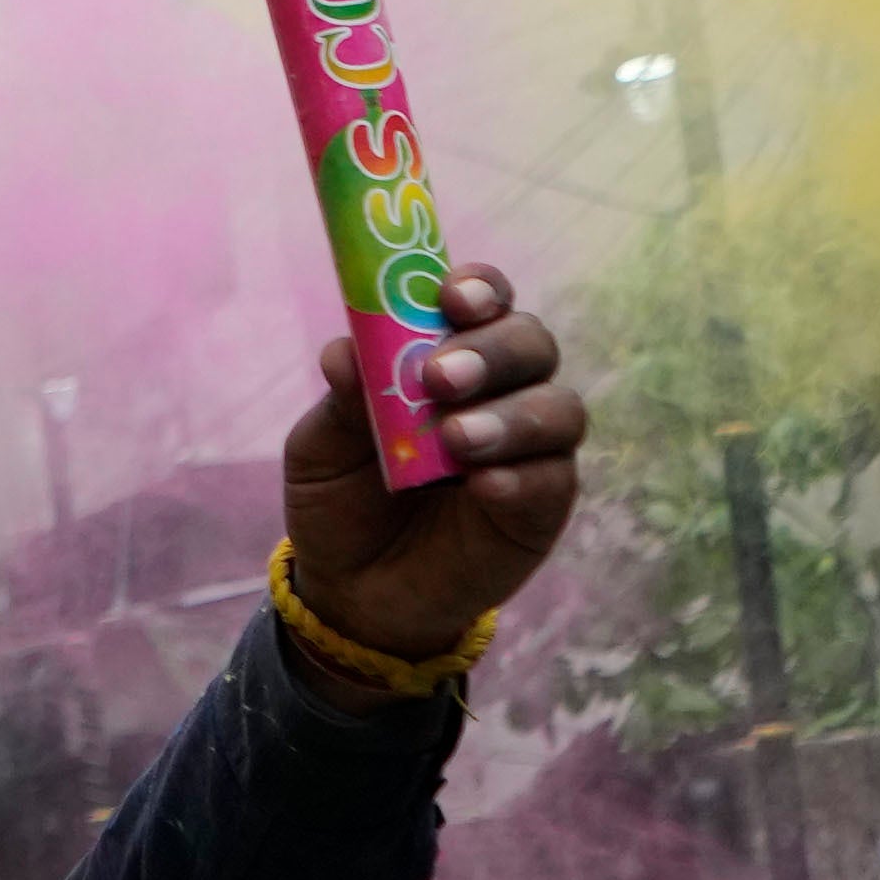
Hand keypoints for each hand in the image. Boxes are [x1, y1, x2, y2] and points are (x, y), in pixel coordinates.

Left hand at [273, 261, 582, 686]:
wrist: (351, 591)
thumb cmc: (341, 500)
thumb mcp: (322, 450)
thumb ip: (343, 401)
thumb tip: (346, 352)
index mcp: (446, 357)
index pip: (482, 303)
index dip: (478, 289)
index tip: (451, 296)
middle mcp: (500, 392)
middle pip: (530, 344)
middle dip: (491, 351)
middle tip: (438, 377)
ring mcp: (528, 449)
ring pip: (557, 408)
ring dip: (509, 416)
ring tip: (454, 439)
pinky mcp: (541, 508)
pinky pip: (553, 481)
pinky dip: (518, 476)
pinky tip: (482, 485)